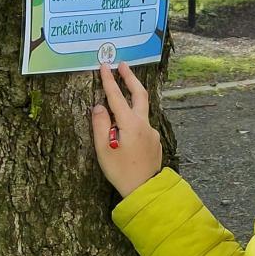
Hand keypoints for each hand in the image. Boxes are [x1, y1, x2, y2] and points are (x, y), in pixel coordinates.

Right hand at [91, 63, 162, 196]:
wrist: (145, 190)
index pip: (117, 96)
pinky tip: (126, 127)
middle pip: (140, 94)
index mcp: (130, 124)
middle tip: (122, 65)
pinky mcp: (155, 141)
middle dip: (130, 78)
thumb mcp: (103, 149)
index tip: (104, 66)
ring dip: (133, 97)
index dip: (109, 80)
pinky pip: (143, 124)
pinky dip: (134, 118)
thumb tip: (99, 106)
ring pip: (142, 109)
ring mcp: (152, 132)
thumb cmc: (121, 171)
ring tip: (123, 91)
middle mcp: (144, 124)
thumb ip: (100, 124)